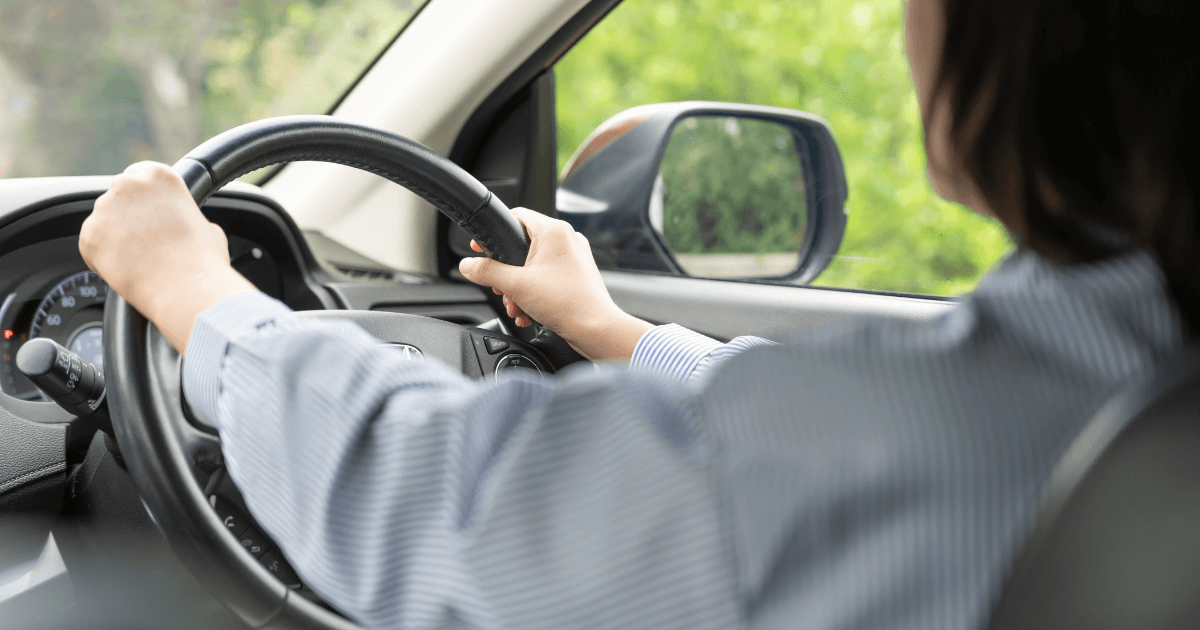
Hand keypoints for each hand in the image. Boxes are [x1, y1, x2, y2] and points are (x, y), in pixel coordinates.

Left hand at [80, 162, 256, 352]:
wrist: (186, 288)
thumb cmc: (202, 260)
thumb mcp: (207, 226)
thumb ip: (185, 217)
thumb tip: (183, 225)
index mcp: (159, 176)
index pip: (138, 175)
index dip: (143, 199)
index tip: (147, 213)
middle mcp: (128, 185)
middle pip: (118, 197)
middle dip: (127, 217)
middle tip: (145, 242)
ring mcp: (105, 209)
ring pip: (103, 222)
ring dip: (115, 238)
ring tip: (139, 260)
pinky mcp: (89, 235)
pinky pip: (91, 245)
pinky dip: (103, 259)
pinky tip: (127, 269)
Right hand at [458, 208, 651, 360]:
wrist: (595, 329)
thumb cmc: (566, 303)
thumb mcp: (515, 285)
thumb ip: (486, 272)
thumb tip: (468, 266)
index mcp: (553, 231)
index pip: (516, 216)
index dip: (494, 232)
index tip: (480, 247)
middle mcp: (566, 239)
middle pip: (523, 246)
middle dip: (507, 272)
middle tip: (500, 287)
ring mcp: (574, 257)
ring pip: (534, 265)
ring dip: (519, 288)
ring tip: (517, 306)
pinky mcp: (577, 274)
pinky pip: (547, 277)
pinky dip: (534, 293)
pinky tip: (529, 312)